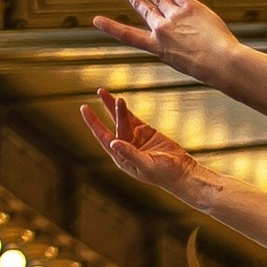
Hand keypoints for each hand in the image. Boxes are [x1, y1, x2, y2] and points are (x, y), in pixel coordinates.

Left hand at [80, 89, 204, 202]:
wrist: (182, 172)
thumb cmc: (164, 174)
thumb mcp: (146, 165)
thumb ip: (130, 153)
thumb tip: (112, 142)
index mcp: (121, 157)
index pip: (103, 137)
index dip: (93, 123)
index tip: (84, 108)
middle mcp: (125, 147)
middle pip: (114, 125)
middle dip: (108, 109)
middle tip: (102, 92)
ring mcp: (135, 139)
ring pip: (122, 119)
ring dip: (114, 106)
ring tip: (104, 92)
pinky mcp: (146, 132)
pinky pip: (133, 118)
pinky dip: (126, 110)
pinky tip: (119, 101)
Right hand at [92, 0, 236, 82]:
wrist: (221, 61)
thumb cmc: (207, 68)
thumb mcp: (183, 62)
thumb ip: (176, 45)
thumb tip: (179, 34)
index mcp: (158, 47)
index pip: (128, 36)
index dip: (110, 27)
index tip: (96, 20)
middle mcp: (162, 29)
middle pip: (145, 10)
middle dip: (138, 2)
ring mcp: (175, 15)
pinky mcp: (190, 6)